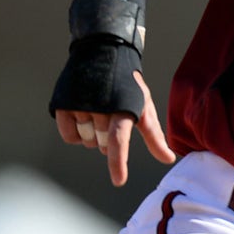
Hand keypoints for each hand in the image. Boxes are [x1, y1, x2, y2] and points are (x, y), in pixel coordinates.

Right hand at [54, 70, 174, 185]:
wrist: (103, 52)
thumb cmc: (128, 85)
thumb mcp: (144, 105)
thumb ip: (154, 136)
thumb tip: (169, 159)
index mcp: (123, 108)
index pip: (119, 140)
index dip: (118, 161)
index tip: (118, 181)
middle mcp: (100, 106)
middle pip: (102, 144)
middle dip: (107, 140)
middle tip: (112, 119)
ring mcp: (80, 105)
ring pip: (85, 141)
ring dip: (92, 136)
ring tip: (99, 114)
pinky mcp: (64, 104)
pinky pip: (69, 136)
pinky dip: (76, 135)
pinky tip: (83, 120)